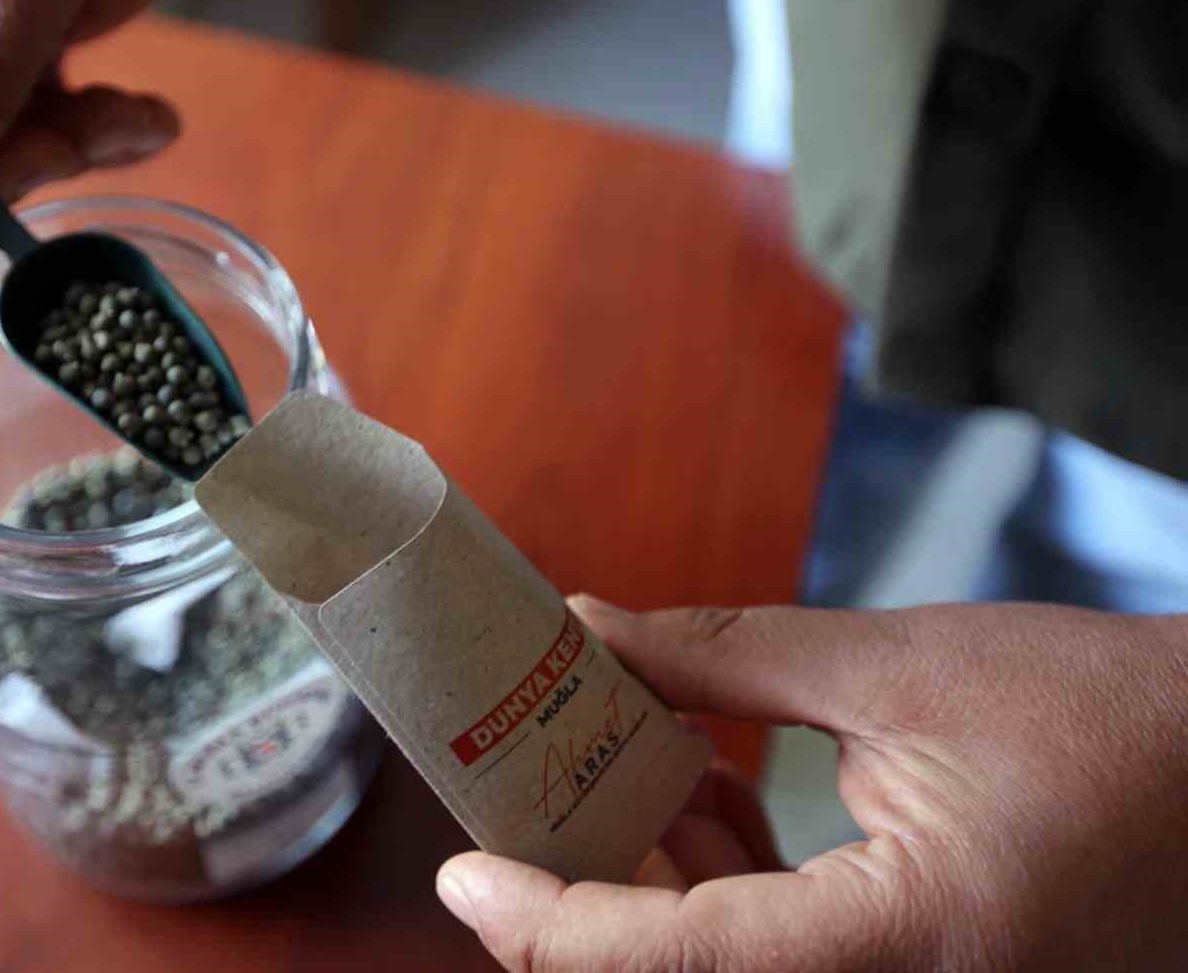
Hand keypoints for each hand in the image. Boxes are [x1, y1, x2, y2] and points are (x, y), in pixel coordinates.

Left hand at [436, 597, 1187, 971]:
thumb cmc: (1106, 716)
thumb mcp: (901, 668)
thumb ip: (727, 658)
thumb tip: (590, 628)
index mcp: (908, 945)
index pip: (676, 962)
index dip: (547, 928)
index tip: (461, 875)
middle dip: (586, 904)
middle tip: (523, 808)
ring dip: (654, 888)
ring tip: (632, 766)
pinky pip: (788, 962)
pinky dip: (727, 892)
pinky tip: (715, 794)